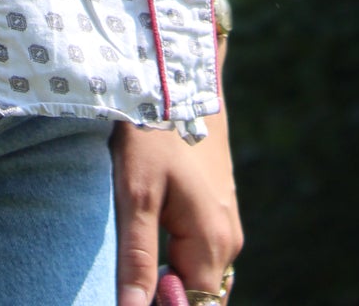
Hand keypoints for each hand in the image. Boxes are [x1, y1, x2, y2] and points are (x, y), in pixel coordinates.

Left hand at [113, 98, 241, 305]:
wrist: (176, 75)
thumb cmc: (152, 131)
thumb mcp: (136, 193)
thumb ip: (137, 258)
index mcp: (213, 240)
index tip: (132, 296)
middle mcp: (229, 238)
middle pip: (203, 296)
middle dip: (170, 299)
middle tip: (130, 283)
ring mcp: (227, 222)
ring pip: (203, 276)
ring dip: (174, 283)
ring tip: (137, 269)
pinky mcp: (217, 207)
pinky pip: (202, 254)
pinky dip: (181, 264)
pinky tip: (152, 249)